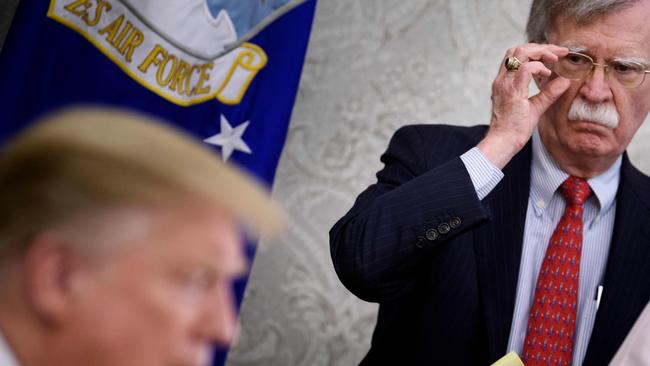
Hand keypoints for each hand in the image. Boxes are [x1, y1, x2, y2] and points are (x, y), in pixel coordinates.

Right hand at [478, 43, 570, 168]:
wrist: (503, 141)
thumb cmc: (515, 128)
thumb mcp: (536, 106)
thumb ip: (549, 92)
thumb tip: (566, 80)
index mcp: (505, 81)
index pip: (516, 54)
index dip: (537, 50)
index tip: (555, 55)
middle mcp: (502, 79)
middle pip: (518, 48)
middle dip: (541, 47)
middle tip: (560, 52)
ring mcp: (505, 84)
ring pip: (521, 53)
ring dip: (541, 52)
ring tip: (555, 59)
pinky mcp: (512, 91)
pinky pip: (526, 69)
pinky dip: (539, 67)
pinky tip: (547, 74)